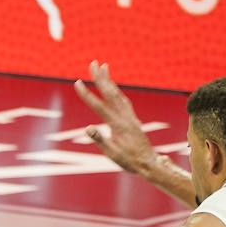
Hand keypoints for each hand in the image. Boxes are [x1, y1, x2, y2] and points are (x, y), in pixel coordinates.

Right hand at [74, 61, 164, 177]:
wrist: (148, 163)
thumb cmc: (129, 161)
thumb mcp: (112, 154)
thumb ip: (100, 140)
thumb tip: (88, 128)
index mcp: (118, 125)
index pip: (99, 106)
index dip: (87, 94)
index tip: (77, 83)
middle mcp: (125, 117)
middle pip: (110, 93)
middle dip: (101, 77)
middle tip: (93, 63)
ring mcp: (130, 117)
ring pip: (118, 94)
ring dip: (110, 81)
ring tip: (103, 68)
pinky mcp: (132, 119)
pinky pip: (123, 100)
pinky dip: (116, 91)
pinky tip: (113, 89)